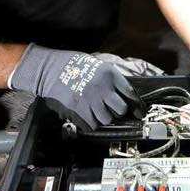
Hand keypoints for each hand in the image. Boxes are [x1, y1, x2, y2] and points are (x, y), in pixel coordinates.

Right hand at [9, 45, 162, 128]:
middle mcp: (104, 89)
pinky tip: (87, 116)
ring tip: (96, 112)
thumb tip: (124, 96)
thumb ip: (112, 80)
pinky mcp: (80, 111)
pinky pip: (92, 125)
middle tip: (112, 111)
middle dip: (118, 112)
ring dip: (104, 118)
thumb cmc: (73, 66)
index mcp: (111, 76)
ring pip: (107, 119)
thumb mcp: (98, 66)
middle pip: (121, 110)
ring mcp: (92, 101)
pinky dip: (91, 123)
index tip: (138, 112)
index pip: (130, 94)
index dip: (136, 106)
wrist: (50, 70)